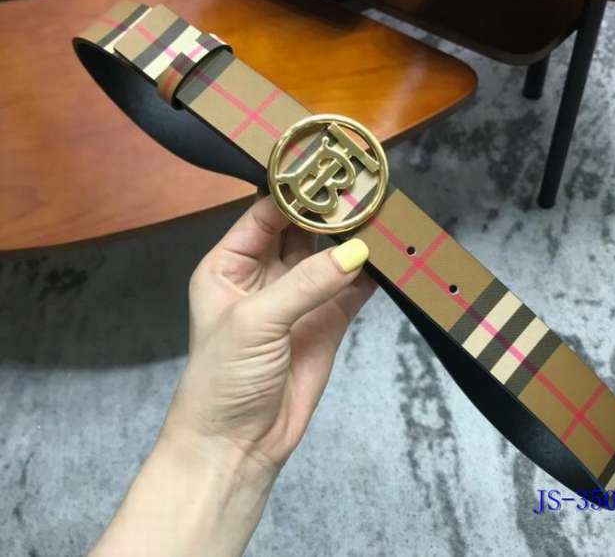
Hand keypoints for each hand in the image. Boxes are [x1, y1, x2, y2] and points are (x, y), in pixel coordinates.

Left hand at [163, 194, 375, 472]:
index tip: (330, 168)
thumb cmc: (224, 377)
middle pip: (301, 231)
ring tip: (384, 212)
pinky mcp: (327, 322)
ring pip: (330, 256)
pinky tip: (390, 254)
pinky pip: (352, 289)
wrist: (237, 447)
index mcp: (231, 264)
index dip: (295, 192)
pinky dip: (370, 273)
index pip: (265, 214)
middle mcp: (265, 274)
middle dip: (330, 211)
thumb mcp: (256, 321)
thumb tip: (359, 249)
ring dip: (353, 239)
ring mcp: (299, 298)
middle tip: (366, 186)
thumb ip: (306, 283)